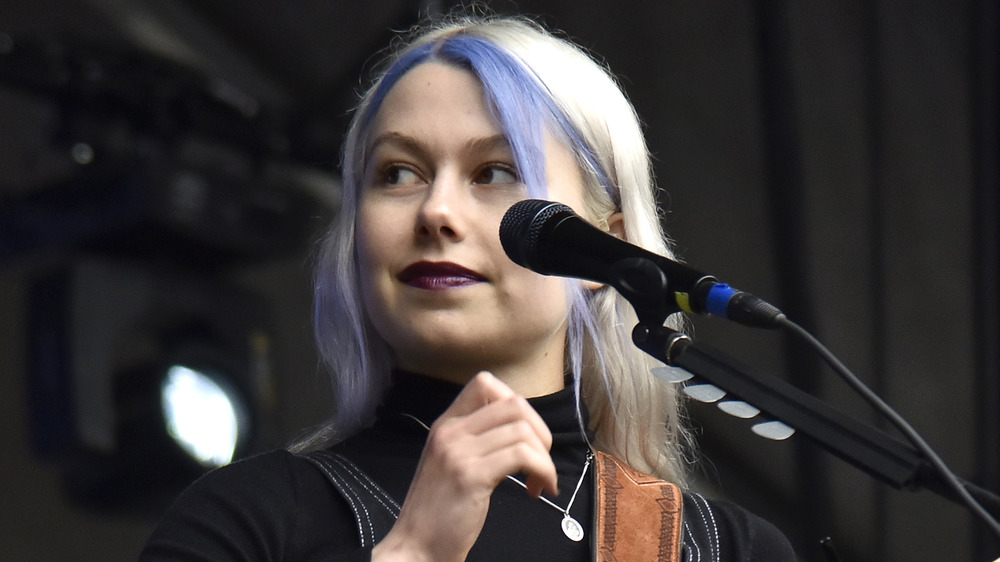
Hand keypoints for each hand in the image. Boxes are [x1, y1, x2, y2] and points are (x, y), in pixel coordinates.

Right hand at [372, 371, 557, 561]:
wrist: (416, 548)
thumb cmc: (439, 512)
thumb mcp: (451, 462)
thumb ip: (476, 440)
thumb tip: (520, 428)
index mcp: (446, 424)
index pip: (485, 383)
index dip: (516, 403)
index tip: (524, 435)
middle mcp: (450, 432)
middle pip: (513, 403)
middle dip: (540, 431)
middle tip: (540, 461)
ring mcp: (458, 452)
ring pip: (523, 430)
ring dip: (544, 458)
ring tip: (540, 481)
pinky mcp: (471, 476)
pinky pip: (523, 456)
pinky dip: (542, 471)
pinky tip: (537, 490)